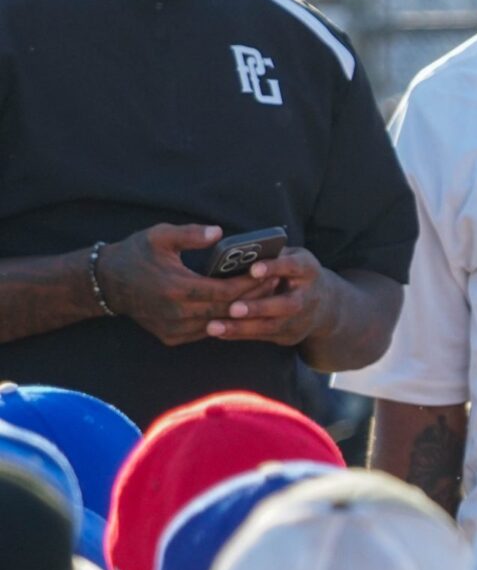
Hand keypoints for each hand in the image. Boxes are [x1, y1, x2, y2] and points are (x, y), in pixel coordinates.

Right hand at [95, 225, 274, 346]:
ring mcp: (174, 329)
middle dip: (253, 297)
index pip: (225, 291)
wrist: (108, 283)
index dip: (250, 284)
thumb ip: (190, 234)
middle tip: (274, 283)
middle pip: (227, 309)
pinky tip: (238, 308)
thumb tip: (218, 232)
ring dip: (242, 312)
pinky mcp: (171, 337)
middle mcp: (176, 313)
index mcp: (177, 288)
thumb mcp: (160, 236)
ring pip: (219, 324)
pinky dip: (224, 321)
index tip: (268, 272)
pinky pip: (206, 332)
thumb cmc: (137, 254)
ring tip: (263, 295)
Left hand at [207, 248, 338, 346]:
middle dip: (259, 307)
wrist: (325, 304)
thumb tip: (234, 253)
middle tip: (233, 308)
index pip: (292, 266)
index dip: (274, 267)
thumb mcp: (290, 257)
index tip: (253, 270)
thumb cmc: (295, 273)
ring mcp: (300, 319)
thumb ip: (269, 255)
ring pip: (271, 325)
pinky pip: (263, 336)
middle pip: (286, 304)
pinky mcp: (290, 335)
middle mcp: (307, 296)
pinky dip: (239, 334)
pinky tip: (218, 332)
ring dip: (242, 327)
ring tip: (214, 326)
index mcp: (307, 269)